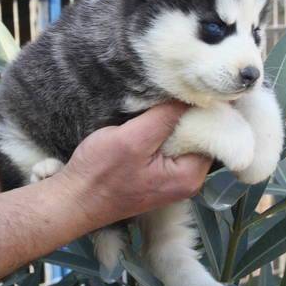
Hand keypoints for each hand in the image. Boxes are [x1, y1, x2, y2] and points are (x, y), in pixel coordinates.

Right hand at [0, 102, 212, 285]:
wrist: (72, 200)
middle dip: (189, 113)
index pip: (213, 134)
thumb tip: (192, 95)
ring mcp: (171, 180)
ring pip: (183, 140)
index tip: (198, 84)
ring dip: (173, 120)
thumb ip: (165, 117)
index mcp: (190, 176)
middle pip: (200, 137)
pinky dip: (162, 131)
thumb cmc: (100, 173)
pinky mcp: (156, 175)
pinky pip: (168, 147)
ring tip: (166, 94)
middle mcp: (187, 181)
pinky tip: (152, 114)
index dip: (206, 109)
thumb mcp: (133, 139)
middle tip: (180, 84)